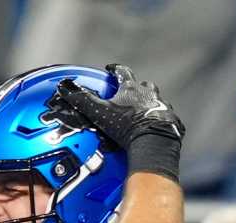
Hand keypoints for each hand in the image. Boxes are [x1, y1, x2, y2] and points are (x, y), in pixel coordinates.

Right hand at [55, 64, 183, 180]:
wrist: (153, 140)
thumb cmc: (127, 126)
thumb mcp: (100, 112)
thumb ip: (82, 100)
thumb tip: (64, 87)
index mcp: (132, 89)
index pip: (123, 72)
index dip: (116, 70)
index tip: (111, 69)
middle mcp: (149, 94)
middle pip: (144, 85)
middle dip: (137, 86)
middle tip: (131, 92)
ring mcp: (162, 107)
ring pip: (156, 100)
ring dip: (150, 103)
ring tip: (143, 112)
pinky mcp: (171, 121)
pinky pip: (166, 118)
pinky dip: (160, 120)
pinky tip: (155, 128)